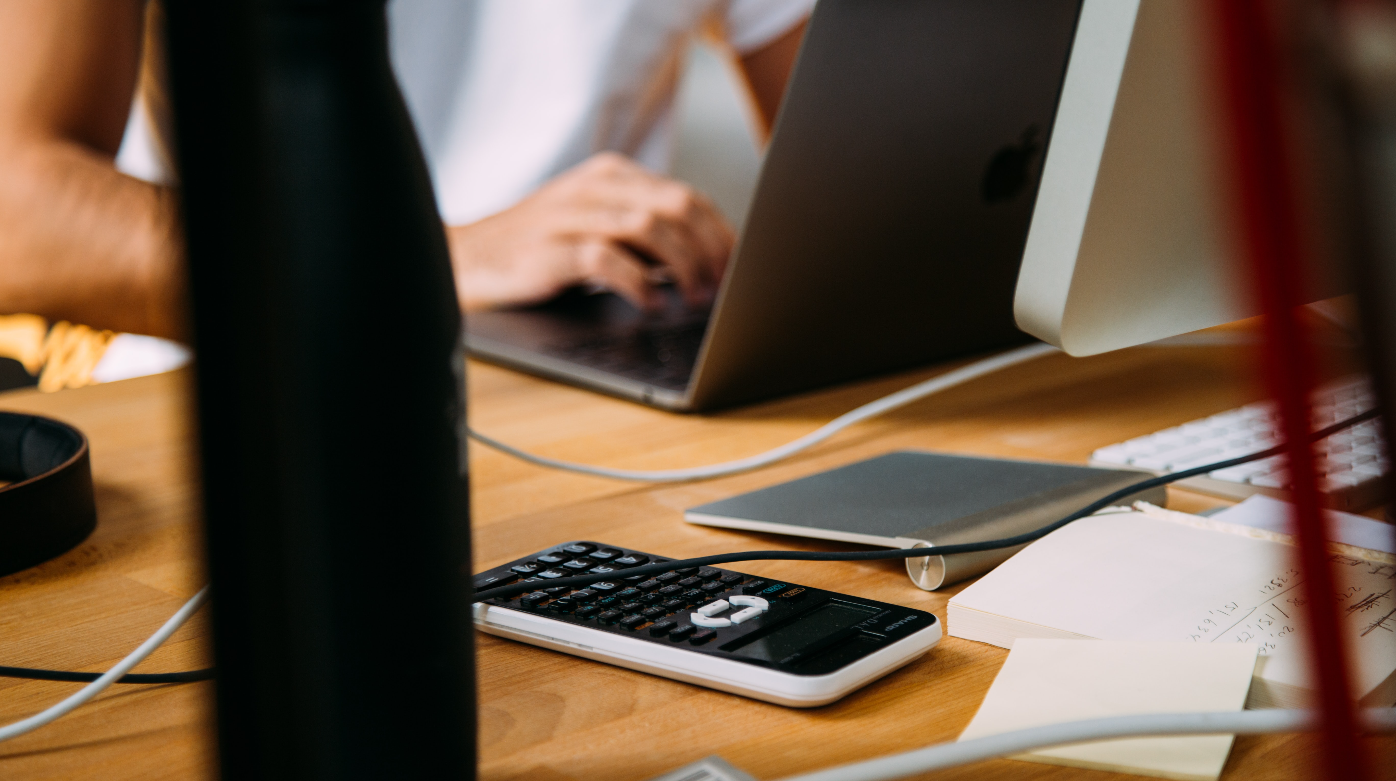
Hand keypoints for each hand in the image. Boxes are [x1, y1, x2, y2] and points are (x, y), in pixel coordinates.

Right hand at [447, 152, 734, 311]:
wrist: (464, 260)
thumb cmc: (538, 251)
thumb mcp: (595, 228)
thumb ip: (644, 236)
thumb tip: (707, 263)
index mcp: (612, 177)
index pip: (687, 196)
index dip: (721, 234)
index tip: (738, 268)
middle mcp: (594, 189)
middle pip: (678, 207)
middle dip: (710, 250)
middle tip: (721, 287)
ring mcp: (570, 216)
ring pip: (650, 228)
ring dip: (683, 268)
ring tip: (693, 299)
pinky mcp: (550, 250)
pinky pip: (607, 259)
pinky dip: (638, 284)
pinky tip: (649, 304)